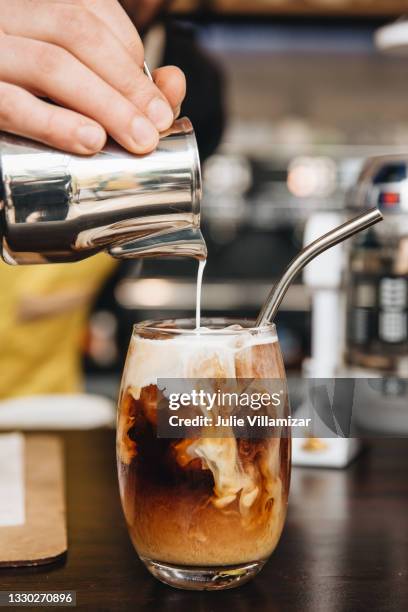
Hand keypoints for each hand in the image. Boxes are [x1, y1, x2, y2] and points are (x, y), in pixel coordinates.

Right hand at [0, 0, 185, 153]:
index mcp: (32, 7)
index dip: (129, 54)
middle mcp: (7, 15)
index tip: (156, 100)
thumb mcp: (76, 84)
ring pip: (50, 64)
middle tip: (157, 126)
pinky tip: (89, 140)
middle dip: (128, 83)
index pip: (88, 11)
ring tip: (139, 140)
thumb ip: (124, 82)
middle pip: (76, 34)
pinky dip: (54, 124)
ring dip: (105, 105)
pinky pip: (11, 106)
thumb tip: (174, 83)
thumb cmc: (25, 101)